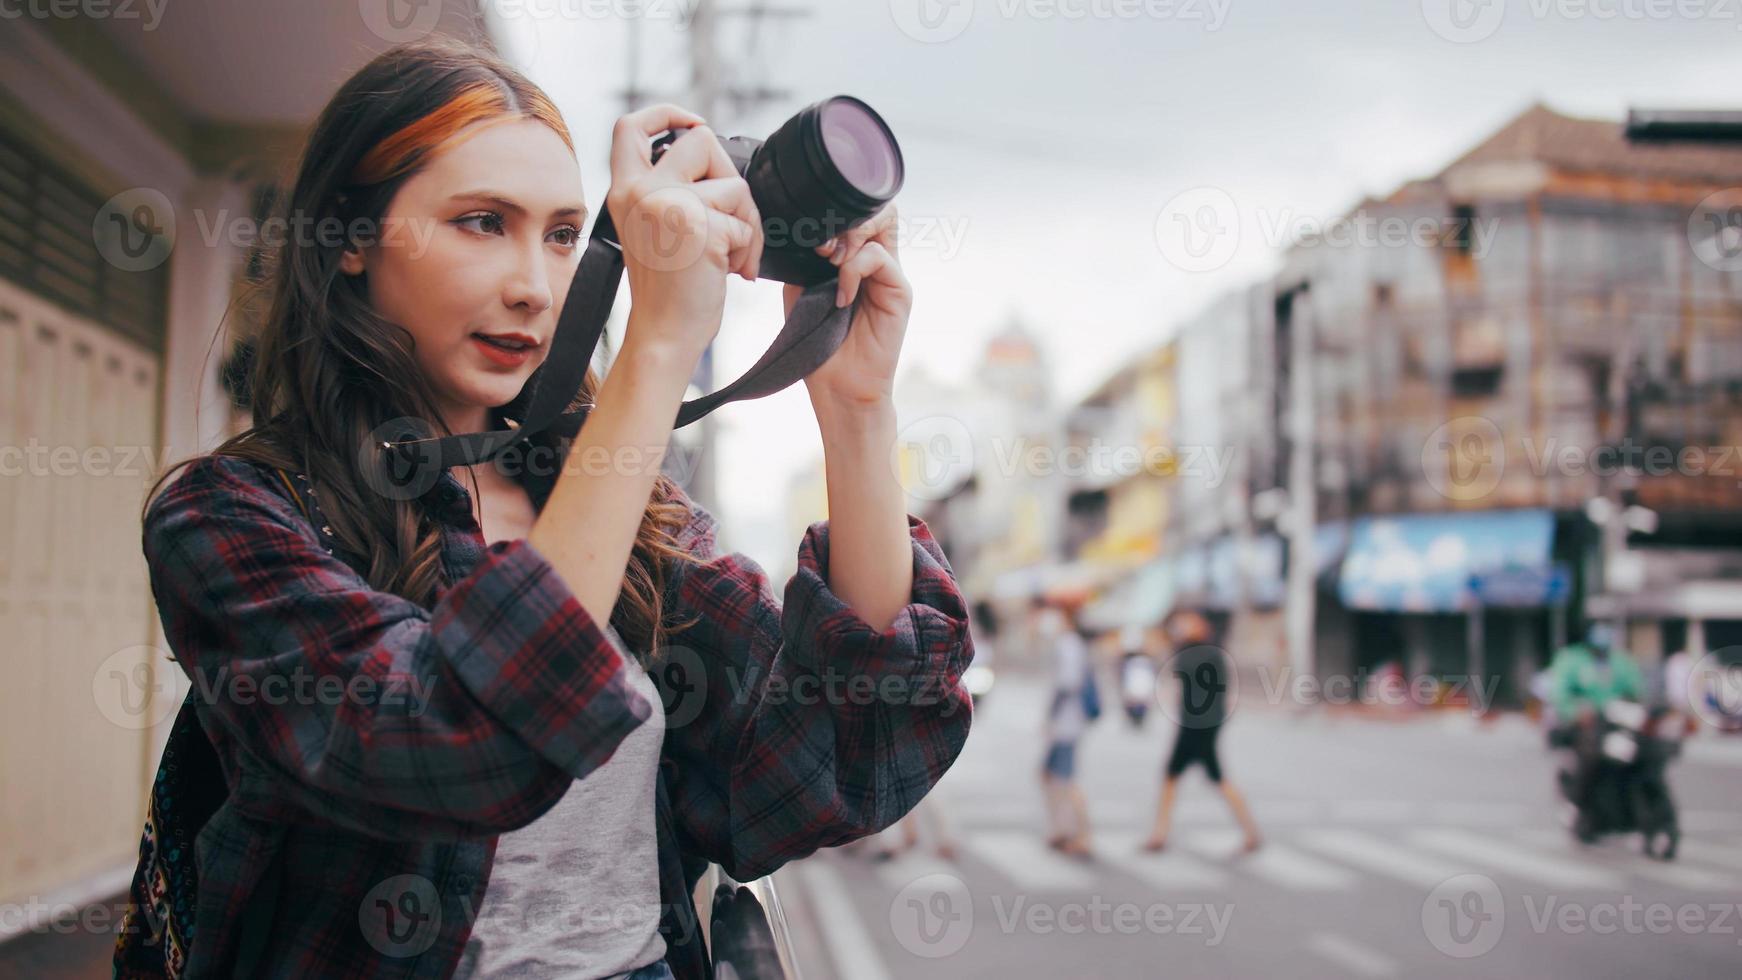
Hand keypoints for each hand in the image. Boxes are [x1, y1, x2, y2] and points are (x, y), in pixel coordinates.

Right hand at [606, 104, 764, 359]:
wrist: (665, 335)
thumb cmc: (669, 290)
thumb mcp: (653, 229)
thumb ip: (669, 191)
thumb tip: (708, 155)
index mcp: (625, 190)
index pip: (630, 126)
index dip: (666, 113)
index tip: (693, 124)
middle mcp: (641, 191)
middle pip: (701, 141)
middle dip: (729, 177)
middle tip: (729, 220)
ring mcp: (669, 205)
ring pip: (735, 185)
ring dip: (747, 224)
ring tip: (729, 257)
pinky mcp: (700, 226)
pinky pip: (746, 223)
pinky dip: (750, 249)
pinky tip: (731, 271)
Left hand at [788, 203, 910, 408]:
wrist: (837, 385)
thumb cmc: (817, 343)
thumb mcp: (801, 290)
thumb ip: (807, 258)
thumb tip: (803, 227)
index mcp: (856, 259)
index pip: (860, 213)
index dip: (835, 213)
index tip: (809, 238)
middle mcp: (878, 263)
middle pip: (879, 209)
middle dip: (847, 218)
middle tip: (822, 248)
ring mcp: (891, 276)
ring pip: (883, 223)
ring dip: (850, 239)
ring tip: (830, 266)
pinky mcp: (900, 292)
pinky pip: (879, 258)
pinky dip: (853, 271)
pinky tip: (841, 297)